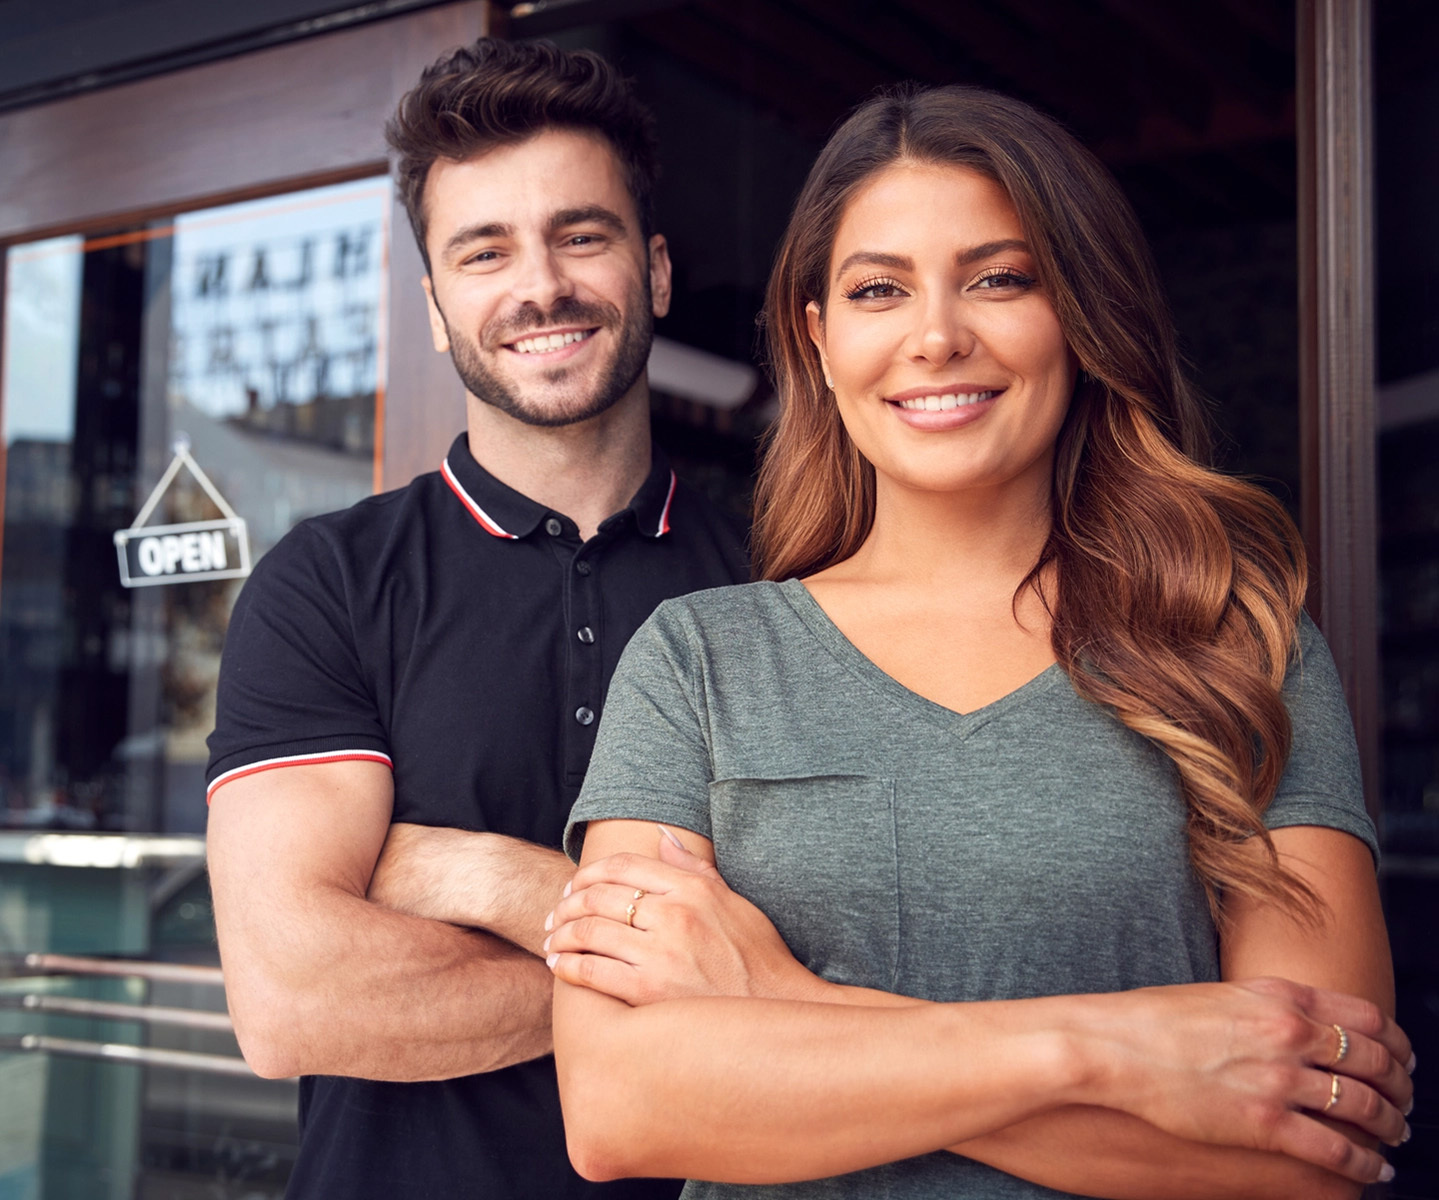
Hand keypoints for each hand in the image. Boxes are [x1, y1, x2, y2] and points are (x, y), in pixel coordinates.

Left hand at [544, 826, 820, 1004]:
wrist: (779, 1011)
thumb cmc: (759, 958)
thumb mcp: (733, 902)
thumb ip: (695, 868)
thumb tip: (662, 837)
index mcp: (692, 890)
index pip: (624, 866)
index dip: (589, 873)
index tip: (574, 886)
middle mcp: (675, 915)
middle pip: (600, 896)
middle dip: (568, 904)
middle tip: (556, 915)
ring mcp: (662, 953)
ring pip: (591, 931)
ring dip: (562, 934)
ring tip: (553, 941)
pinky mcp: (651, 991)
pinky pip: (594, 971)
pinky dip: (569, 965)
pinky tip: (561, 966)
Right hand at [1082, 976, 1412, 1184]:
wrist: (1114, 1047)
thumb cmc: (1151, 1020)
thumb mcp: (1219, 995)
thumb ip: (1264, 1007)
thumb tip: (1293, 1024)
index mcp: (1279, 997)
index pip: (1368, 1018)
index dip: (1395, 1042)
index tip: (1399, 1057)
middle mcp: (1289, 1033)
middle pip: (1375, 1062)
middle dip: (1400, 1086)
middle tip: (1404, 1100)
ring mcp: (1279, 1079)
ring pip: (1364, 1107)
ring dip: (1389, 1125)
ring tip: (1393, 1135)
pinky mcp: (1265, 1124)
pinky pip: (1335, 1149)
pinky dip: (1362, 1163)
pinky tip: (1370, 1169)